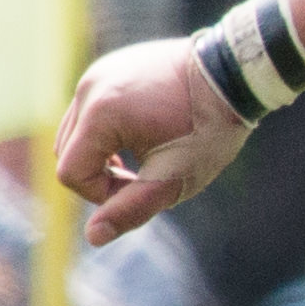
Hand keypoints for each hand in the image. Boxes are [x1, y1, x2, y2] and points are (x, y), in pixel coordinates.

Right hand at [59, 39, 249, 247]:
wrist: (235, 73)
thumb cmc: (209, 127)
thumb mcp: (176, 177)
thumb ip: (132, 209)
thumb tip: (93, 237)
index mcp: (101, 113)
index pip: (72, 173)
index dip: (103, 194)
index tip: (143, 188)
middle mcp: (89, 87)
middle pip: (69, 153)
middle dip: (102, 175)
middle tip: (148, 175)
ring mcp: (98, 73)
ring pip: (77, 133)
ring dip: (103, 154)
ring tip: (147, 157)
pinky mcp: (109, 68)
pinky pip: (91, 110)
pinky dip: (108, 131)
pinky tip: (144, 134)